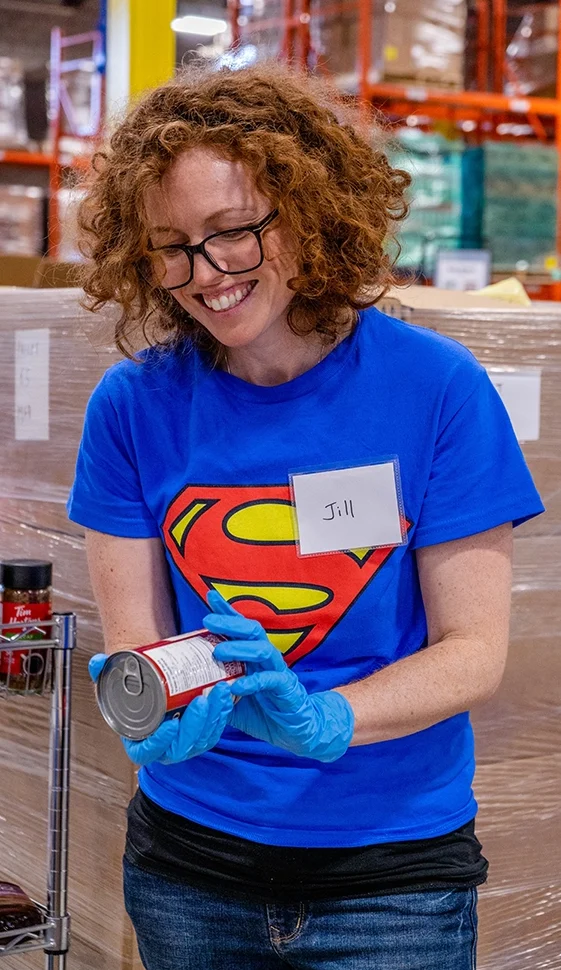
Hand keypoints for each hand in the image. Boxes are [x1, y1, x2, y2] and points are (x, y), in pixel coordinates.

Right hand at [88, 653, 233, 766]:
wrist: (152, 684)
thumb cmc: (134, 688)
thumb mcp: (114, 680)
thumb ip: (103, 670)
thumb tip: (98, 661)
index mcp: (140, 742)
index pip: (148, 752)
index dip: (160, 742)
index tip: (171, 724)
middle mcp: (164, 747)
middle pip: (183, 746)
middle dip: (196, 724)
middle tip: (203, 700)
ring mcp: (184, 742)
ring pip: (203, 738)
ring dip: (215, 716)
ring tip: (220, 690)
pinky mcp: (201, 732)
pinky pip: (215, 729)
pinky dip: (223, 714)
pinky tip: (228, 696)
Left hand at [203, 593, 353, 762]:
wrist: (296, 732)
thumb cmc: (264, 712)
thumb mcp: (231, 703)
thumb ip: (214, 694)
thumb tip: (185, 691)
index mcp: (253, 657)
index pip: (240, 629)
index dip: (227, 611)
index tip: (210, 596)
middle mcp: (266, 659)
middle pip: (252, 631)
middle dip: (230, 623)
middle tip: (208, 621)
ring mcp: (278, 671)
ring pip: (262, 649)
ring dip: (239, 648)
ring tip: (218, 652)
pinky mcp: (287, 689)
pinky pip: (270, 680)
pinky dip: (252, 682)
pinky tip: (236, 686)